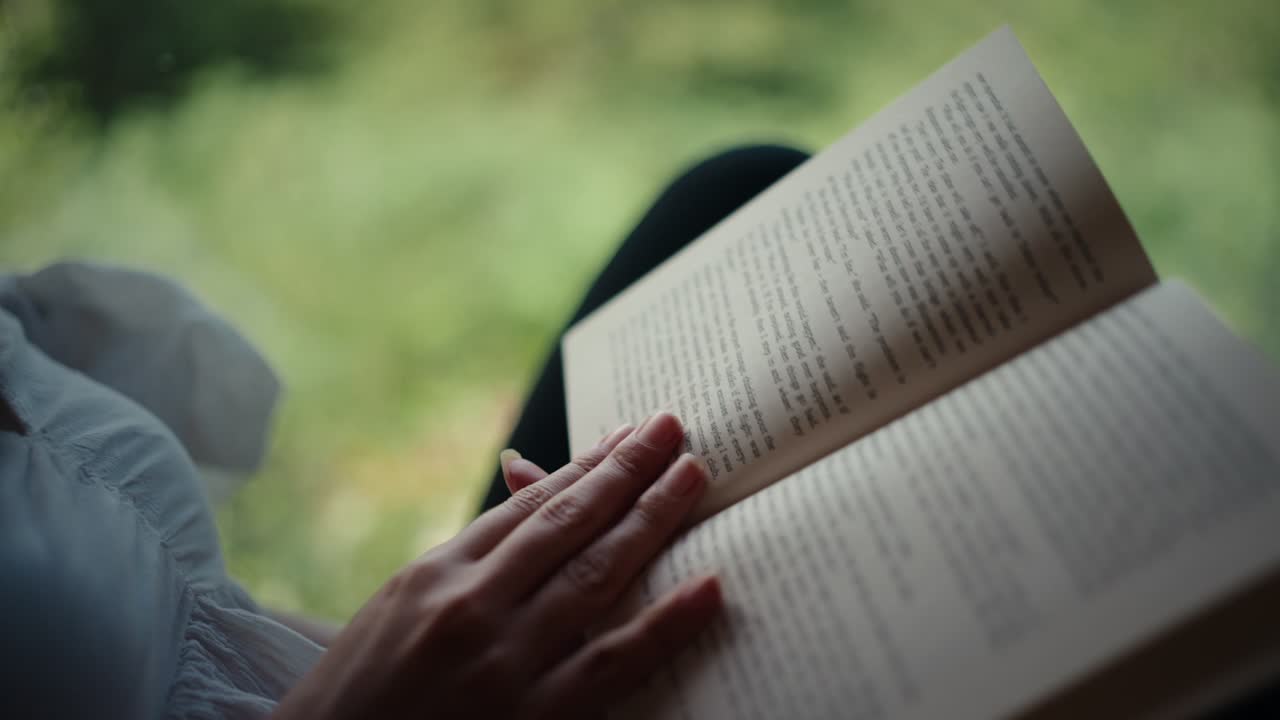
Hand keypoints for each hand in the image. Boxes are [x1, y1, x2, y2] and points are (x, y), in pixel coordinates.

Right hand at [273, 413, 719, 719]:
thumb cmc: (360, 693)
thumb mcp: (398, 609)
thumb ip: (467, 555)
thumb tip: (521, 489)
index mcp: (435, 573)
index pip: (529, 505)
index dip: (586, 464)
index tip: (628, 435)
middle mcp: (472, 606)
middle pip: (569, 521)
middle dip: (627, 469)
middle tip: (673, 426)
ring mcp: (506, 662)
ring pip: (596, 573)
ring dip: (653, 517)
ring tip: (693, 475)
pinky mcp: (536, 718)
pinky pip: (614, 661)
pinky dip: (666, 622)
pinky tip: (709, 586)